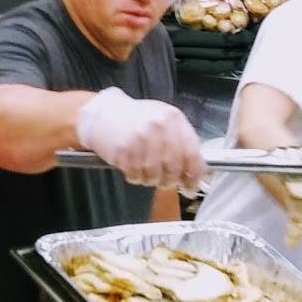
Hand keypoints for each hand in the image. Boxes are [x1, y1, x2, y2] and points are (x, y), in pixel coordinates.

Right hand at [76, 87, 205, 193]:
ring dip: (151, 180)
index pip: (192, 154)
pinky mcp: (123, 150)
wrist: (103, 113)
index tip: (191, 187)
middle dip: (170, 181)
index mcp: (173, 118)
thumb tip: (197, 172)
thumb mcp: (163, 121)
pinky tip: (132, 167)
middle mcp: (159, 127)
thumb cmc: (136, 119)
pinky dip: (135, 178)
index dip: (194, 176)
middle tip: (164, 182)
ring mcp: (140, 138)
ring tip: (145, 171)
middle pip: (174, 168)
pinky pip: (136, 176)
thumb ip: (181, 142)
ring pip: (155, 175)